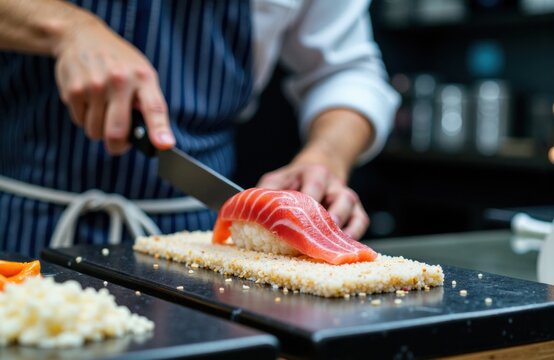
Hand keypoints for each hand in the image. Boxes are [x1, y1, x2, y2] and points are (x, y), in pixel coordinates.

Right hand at [53, 14, 173, 154]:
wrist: (81, 36)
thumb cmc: (119, 62)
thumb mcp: (141, 73)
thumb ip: (148, 102)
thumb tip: (156, 138)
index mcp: (143, 77)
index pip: (154, 108)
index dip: (159, 130)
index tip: (164, 146)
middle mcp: (119, 81)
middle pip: (116, 132)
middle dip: (117, 146)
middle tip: (118, 143)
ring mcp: (94, 86)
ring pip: (95, 131)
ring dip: (99, 129)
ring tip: (102, 110)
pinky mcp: (73, 90)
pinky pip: (80, 122)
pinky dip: (84, 118)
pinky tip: (88, 100)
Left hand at [257, 163, 369, 239]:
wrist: (320, 168)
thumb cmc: (294, 180)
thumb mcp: (277, 179)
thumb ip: (265, 192)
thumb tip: (249, 211)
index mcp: (314, 173)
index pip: (313, 188)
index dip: (307, 206)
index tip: (297, 222)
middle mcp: (334, 184)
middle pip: (338, 199)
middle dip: (328, 219)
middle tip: (316, 237)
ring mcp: (347, 197)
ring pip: (352, 209)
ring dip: (342, 227)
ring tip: (329, 243)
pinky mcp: (357, 210)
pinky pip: (361, 221)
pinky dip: (354, 234)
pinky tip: (342, 246)